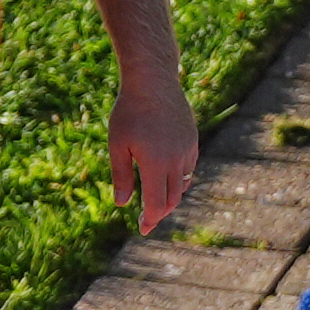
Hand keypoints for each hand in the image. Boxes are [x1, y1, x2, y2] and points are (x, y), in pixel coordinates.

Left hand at [104, 72, 197, 234]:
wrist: (152, 81)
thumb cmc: (128, 111)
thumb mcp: (117, 144)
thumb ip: (121, 176)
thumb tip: (121, 204)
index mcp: (155, 164)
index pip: (157, 203)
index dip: (150, 219)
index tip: (142, 229)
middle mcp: (176, 160)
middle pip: (172, 198)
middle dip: (159, 212)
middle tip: (146, 220)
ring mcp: (187, 149)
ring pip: (182, 184)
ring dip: (170, 196)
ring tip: (155, 201)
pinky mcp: (191, 139)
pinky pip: (188, 167)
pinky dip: (179, 178)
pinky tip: (167, 179)